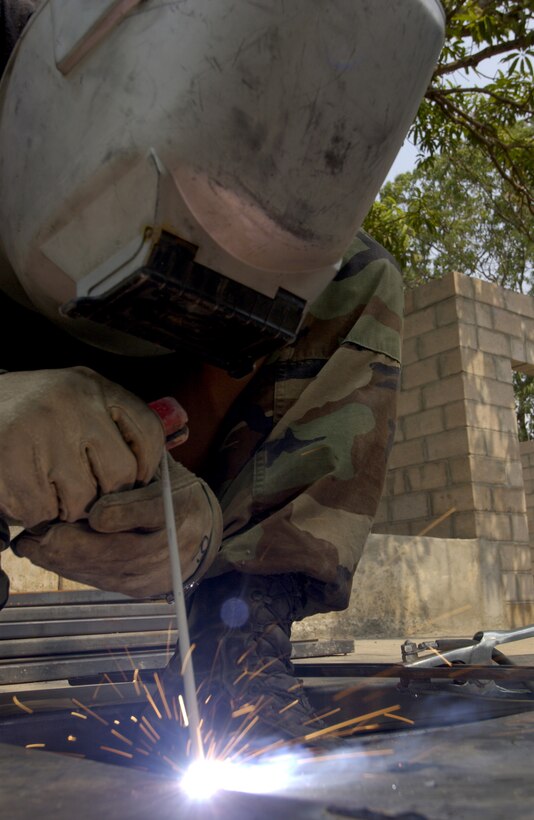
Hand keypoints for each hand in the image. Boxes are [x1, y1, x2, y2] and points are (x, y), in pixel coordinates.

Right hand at [0, 367, 163, 527]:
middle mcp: (73, 403)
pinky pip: (42, 510)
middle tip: (80, 494)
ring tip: (47, 489)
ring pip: (82, 499)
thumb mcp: (74, 404)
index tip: (133, 481)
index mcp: (94, 387)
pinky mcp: (11, 457)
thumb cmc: (28, 416)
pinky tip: (25, 493)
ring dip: (66, 509)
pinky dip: (35, 514)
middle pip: (120, 475)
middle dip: (104, 497)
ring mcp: (42, 429)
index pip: (148, 433)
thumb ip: (111, 428)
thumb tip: (151, 479)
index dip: (147, 467)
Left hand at [13, 457, 222, 596]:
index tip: (91, 513)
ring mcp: (160, 573)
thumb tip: (89, 482)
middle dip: (73, 544)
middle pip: (120, 550)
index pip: (149, 511)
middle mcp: (174, 544)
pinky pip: (104, 582)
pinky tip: (54, 558)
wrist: (201, 530)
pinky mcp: (145, 589)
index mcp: (181, 506)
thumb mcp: (160, 472)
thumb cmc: (173, 493)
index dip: (118, 514)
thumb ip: (132, 473)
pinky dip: (75, 570)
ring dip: (66, 561)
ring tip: (35, 547)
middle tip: (39, 534)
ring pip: (107, 571)